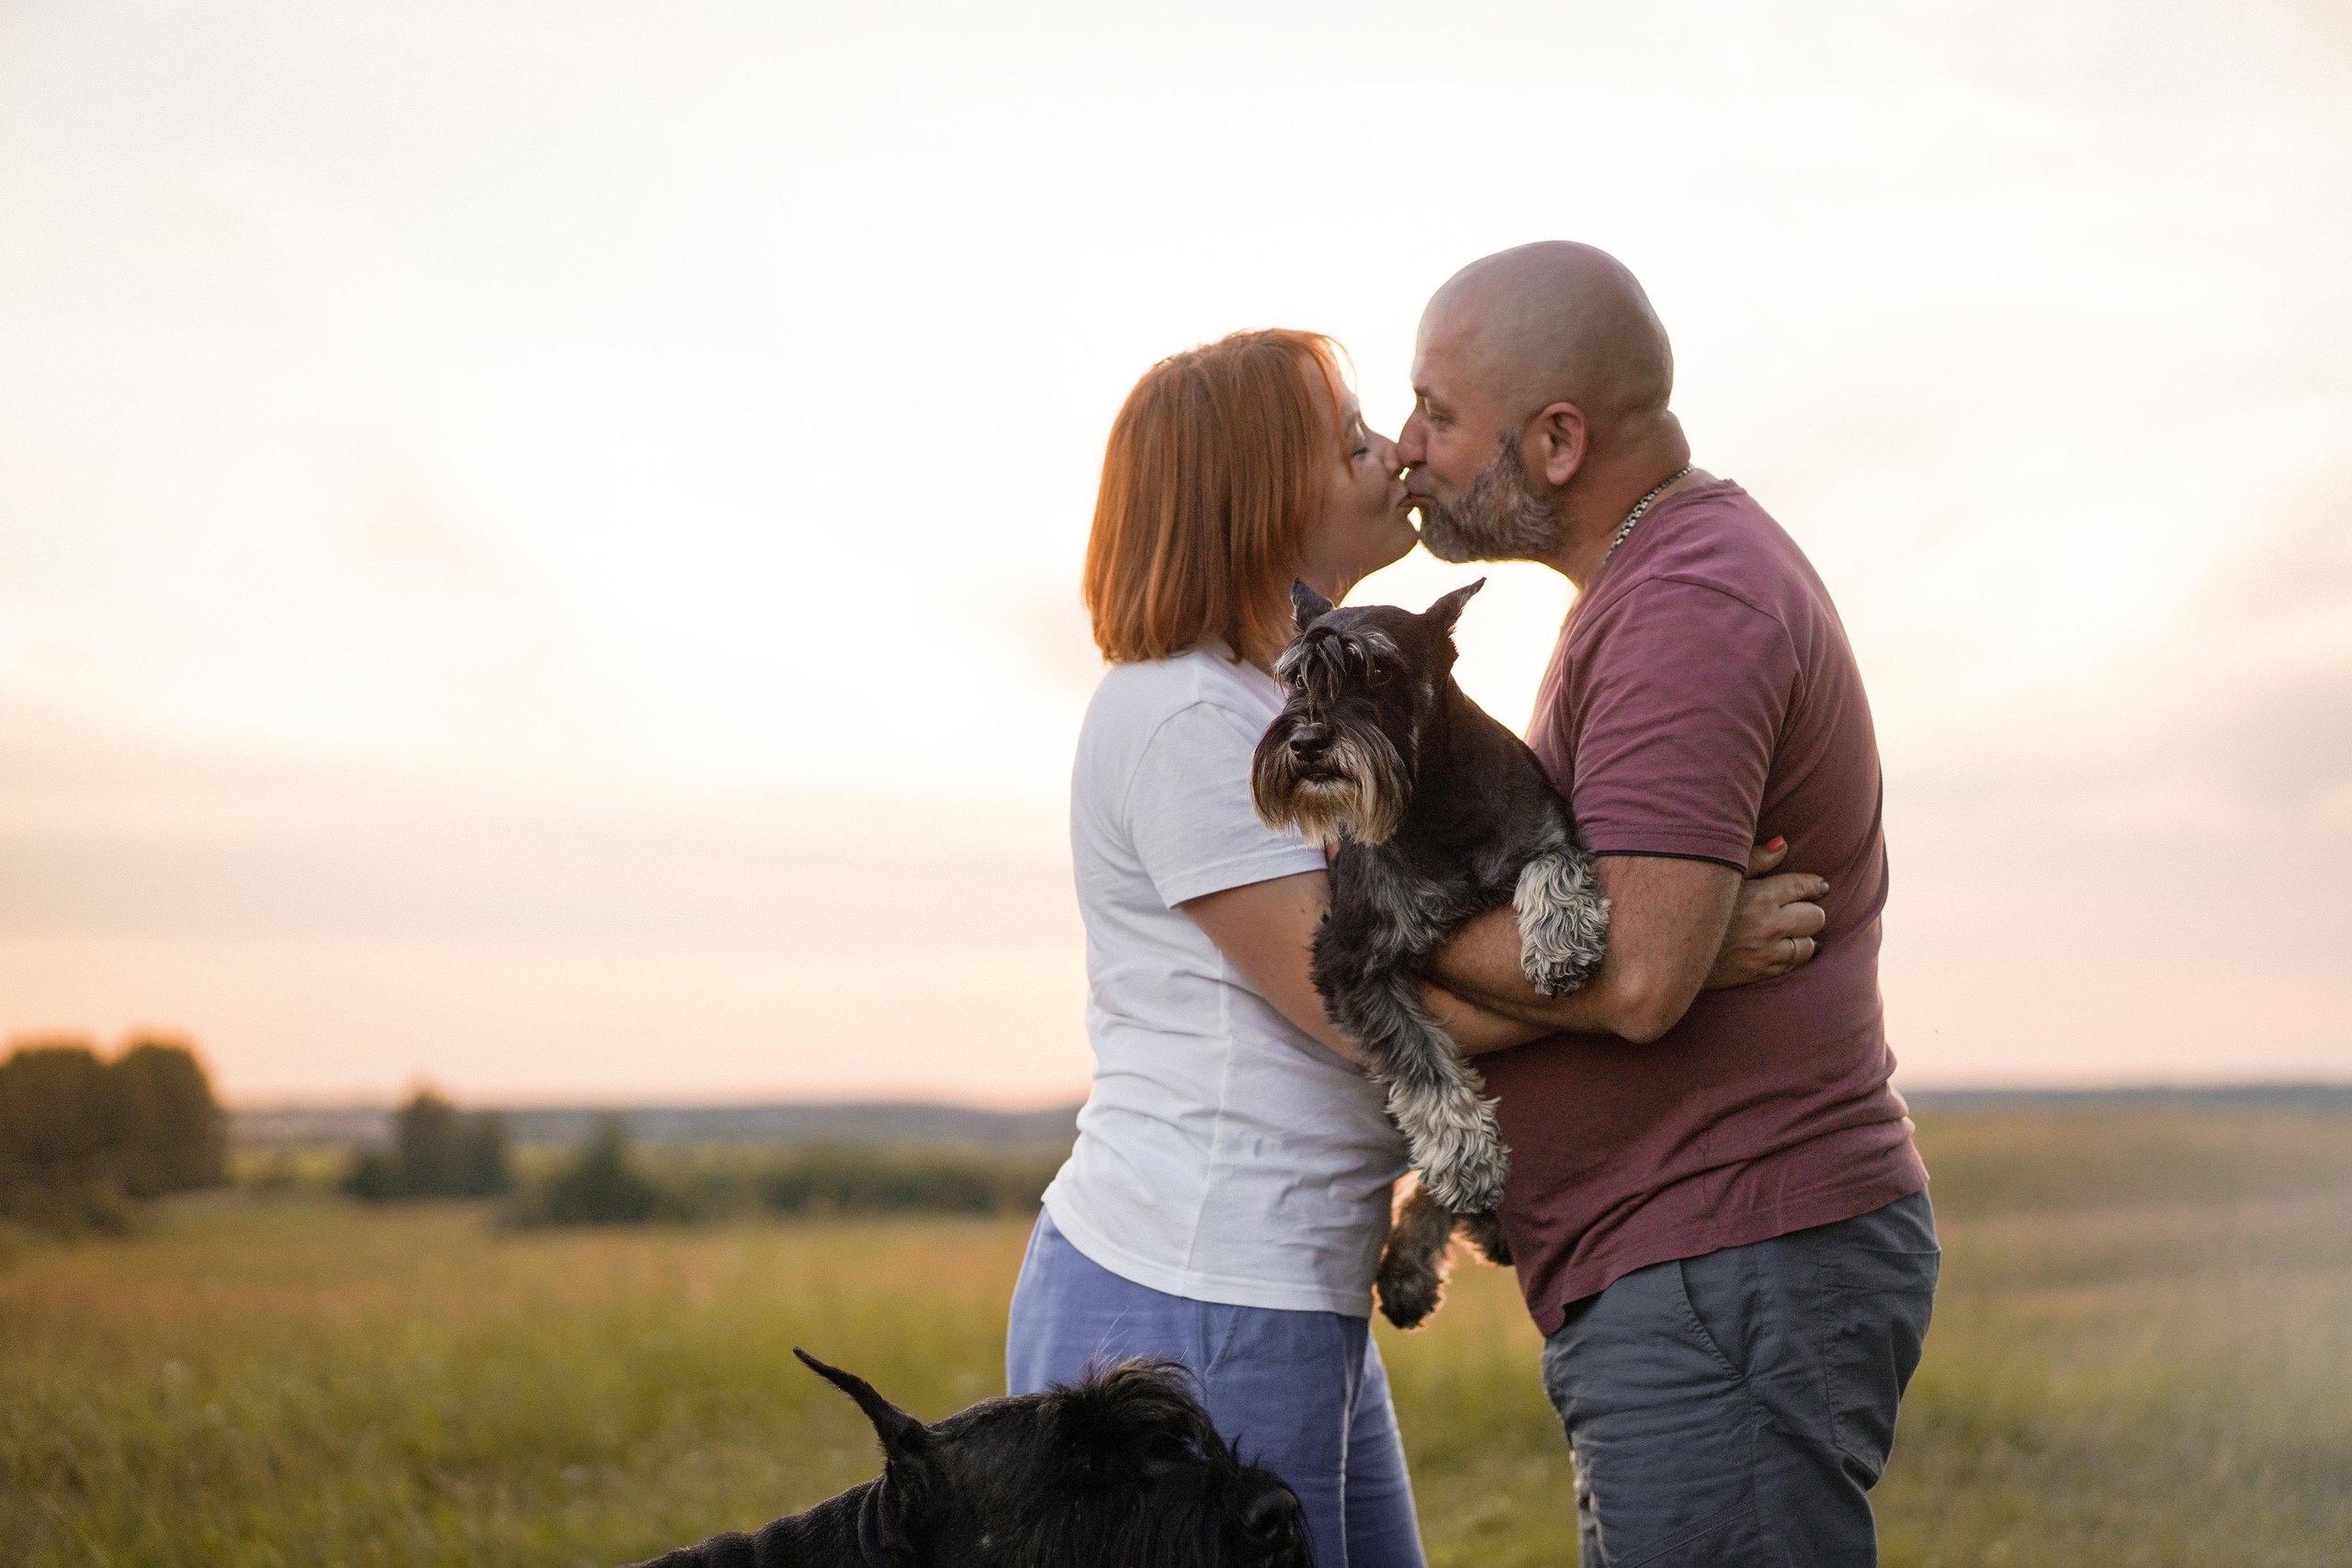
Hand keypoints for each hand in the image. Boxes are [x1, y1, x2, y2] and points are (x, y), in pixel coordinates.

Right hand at [1704, 837, 1827, 989]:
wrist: (1668, 948)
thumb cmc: (1693, 903)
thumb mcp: (1721, 875)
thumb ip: (1755, 858)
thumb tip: (1784, 844)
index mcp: (1759, 895)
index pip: (1804, 887)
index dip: (1815, 885)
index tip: (1819, 886)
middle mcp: (1768, 925)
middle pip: (1815, 917)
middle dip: (1811, 910)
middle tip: (1801, 907)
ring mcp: (1765, 952)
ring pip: (1808, 944)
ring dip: (1802, 935)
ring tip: (1791, 930)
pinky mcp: (1758, 972)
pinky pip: (1792, 965)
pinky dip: (1792, 955)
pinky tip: (1783, 948)